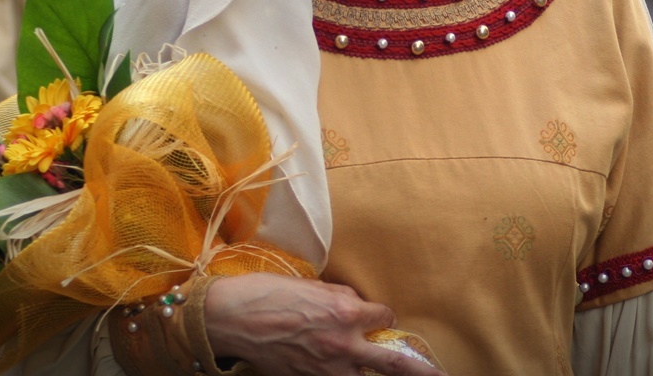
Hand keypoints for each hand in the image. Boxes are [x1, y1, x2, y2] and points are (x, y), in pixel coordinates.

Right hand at [204, 274, 444, 375]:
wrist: (232, 317)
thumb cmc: (268, 292)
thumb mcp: (312, 286)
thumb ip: (340, 299)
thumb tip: (356, 307)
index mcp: (346, 311)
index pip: (384, 317)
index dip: (383, 316)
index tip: (378, 317)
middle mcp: (344, 343)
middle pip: (394, 363)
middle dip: (420, 371)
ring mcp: (327, 368)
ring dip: (373, 373)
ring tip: (399, 375)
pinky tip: (343, 370)